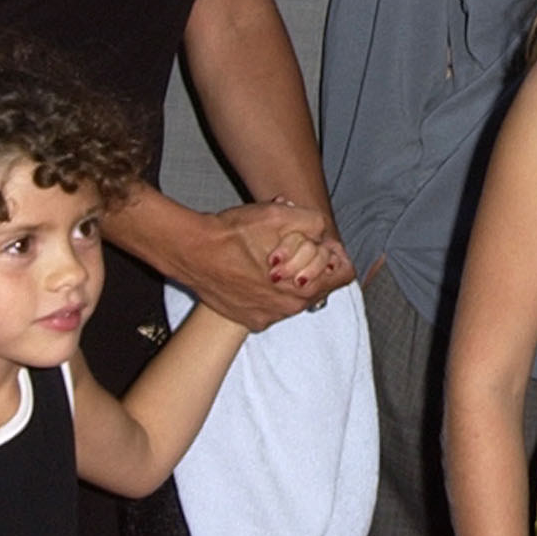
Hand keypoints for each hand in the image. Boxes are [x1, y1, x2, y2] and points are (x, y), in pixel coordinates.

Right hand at [145, 198, 346, 330]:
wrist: (193, 252)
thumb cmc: (233, 234)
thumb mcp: (280, 216)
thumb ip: (313, 223)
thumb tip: (323, 235)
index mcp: (303, 286)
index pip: (343, 275)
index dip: (334, 254)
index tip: (321, 244)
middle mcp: (289, 308)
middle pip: (319, 286)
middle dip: (311, 264)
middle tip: (290, 246)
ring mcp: (269, 317)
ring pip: (293, 296)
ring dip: (288, 277)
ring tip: (268, 256)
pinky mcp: (250, 320)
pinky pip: (271, 305)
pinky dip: (267, 290)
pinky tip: (253, 272)